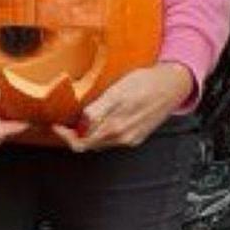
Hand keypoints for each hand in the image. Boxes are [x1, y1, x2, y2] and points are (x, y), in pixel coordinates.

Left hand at [68, 63, 191, 149]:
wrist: (173, 85)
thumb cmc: (146, 83)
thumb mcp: (117, 91)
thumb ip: (98, 110)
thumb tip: (81, 124)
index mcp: (114, 127)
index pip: (81, 143)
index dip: (65, 136)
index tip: (56, 126)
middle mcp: (122, 137)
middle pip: (89, 145)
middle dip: (73, 136)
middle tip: (63, 125)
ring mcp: (130, 138)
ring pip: (100, 143)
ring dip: (87, 135)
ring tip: (77, 122)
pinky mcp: (137, 136)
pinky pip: (112, 140)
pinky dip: (101, 133)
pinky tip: (99, 122)